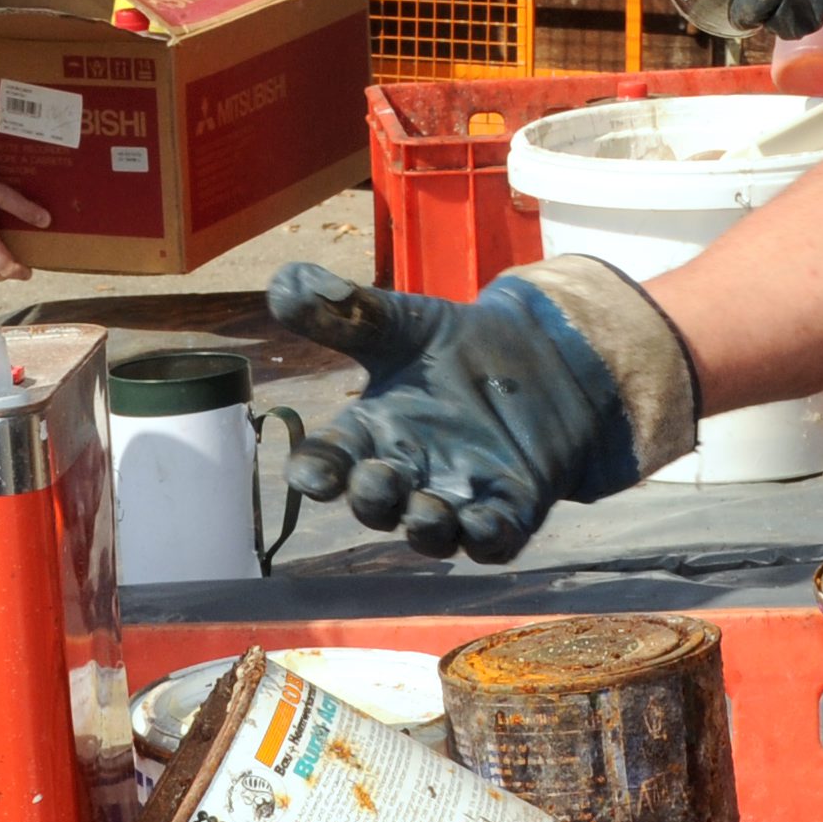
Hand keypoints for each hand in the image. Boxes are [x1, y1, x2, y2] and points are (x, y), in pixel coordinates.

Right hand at [267, 262, 672, 560]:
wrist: (540, 355)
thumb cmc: (454, 347)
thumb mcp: (400, 322)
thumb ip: (343, 311)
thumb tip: (283, 284)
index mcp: (369, 433)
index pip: (328, 461)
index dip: (315, 471)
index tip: (311, 473)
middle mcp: (405, 473)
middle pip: (375, 503)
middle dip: (372, 498)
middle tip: (375, 480)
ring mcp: (455, 496)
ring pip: (430, 531)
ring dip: (424, 528)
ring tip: (424, 513)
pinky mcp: (508, 510)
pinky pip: (493, 538)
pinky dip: (486, 536)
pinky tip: (484, 524)